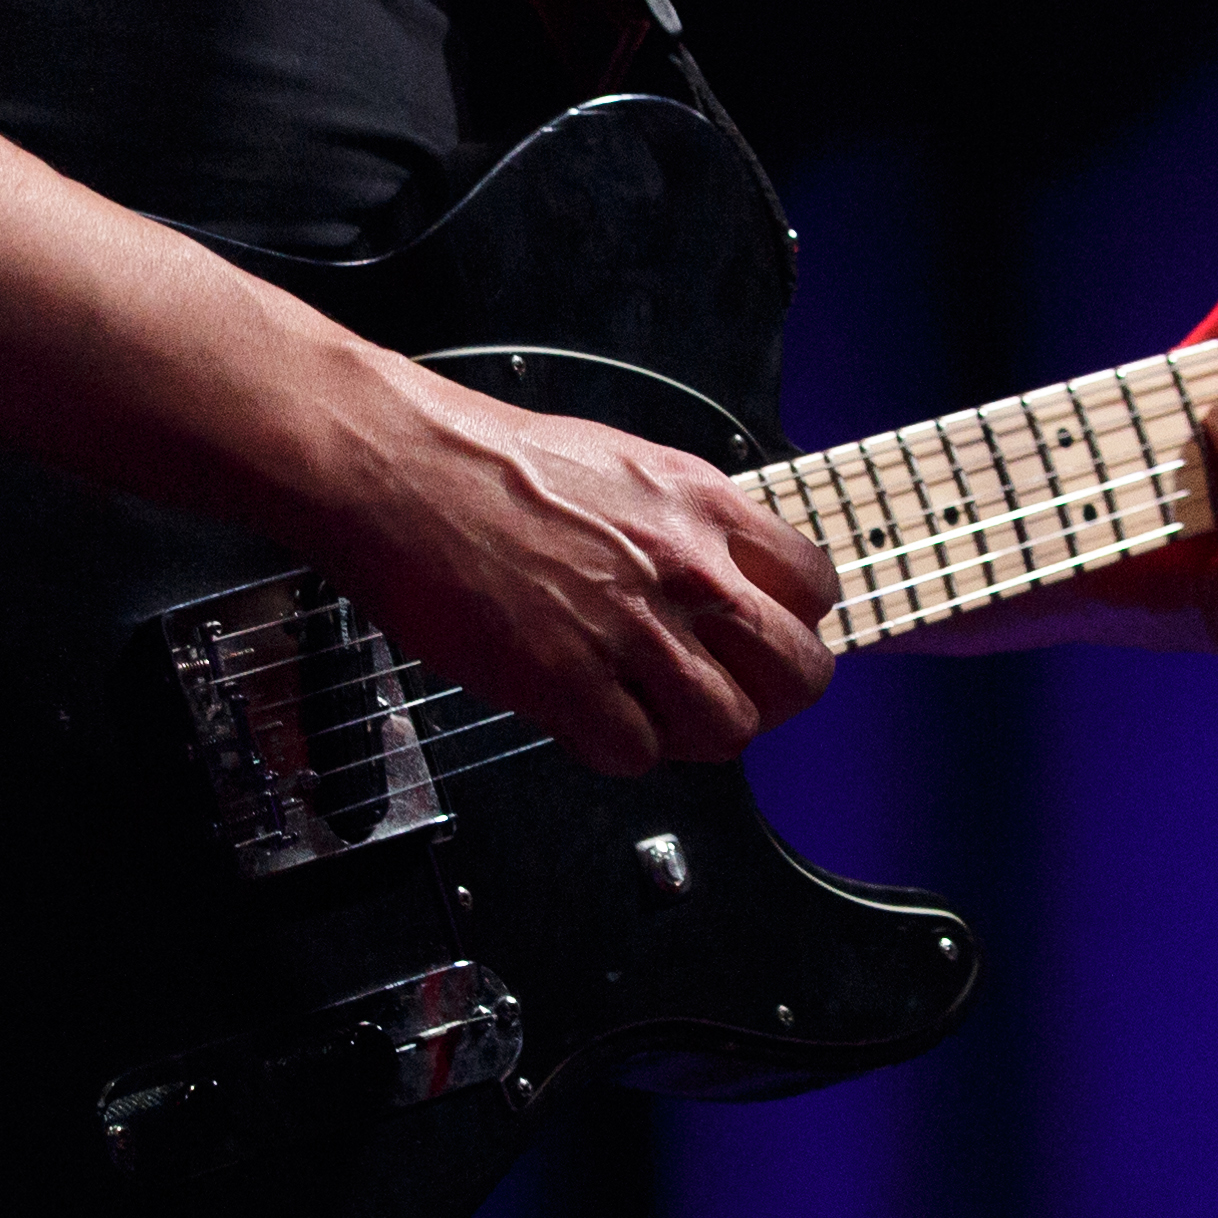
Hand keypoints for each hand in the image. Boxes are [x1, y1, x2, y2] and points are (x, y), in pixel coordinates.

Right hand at [324, 366, 838, 772]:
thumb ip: (688, 527)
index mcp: (706, 507)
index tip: (765, 639)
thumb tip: (724, 578)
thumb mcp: (629, 468)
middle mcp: (688, 569)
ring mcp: (632, 629)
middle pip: (797, 673)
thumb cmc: (492, 463)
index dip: (793, 625)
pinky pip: (637, 754)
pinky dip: (618, 749)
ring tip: (654, 715)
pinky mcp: (567, 680)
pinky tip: (589, 717)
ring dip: (695, 734)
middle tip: (727, 696)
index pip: (815, 588)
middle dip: (769, 697)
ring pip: (728, 727)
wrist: (402, 468)